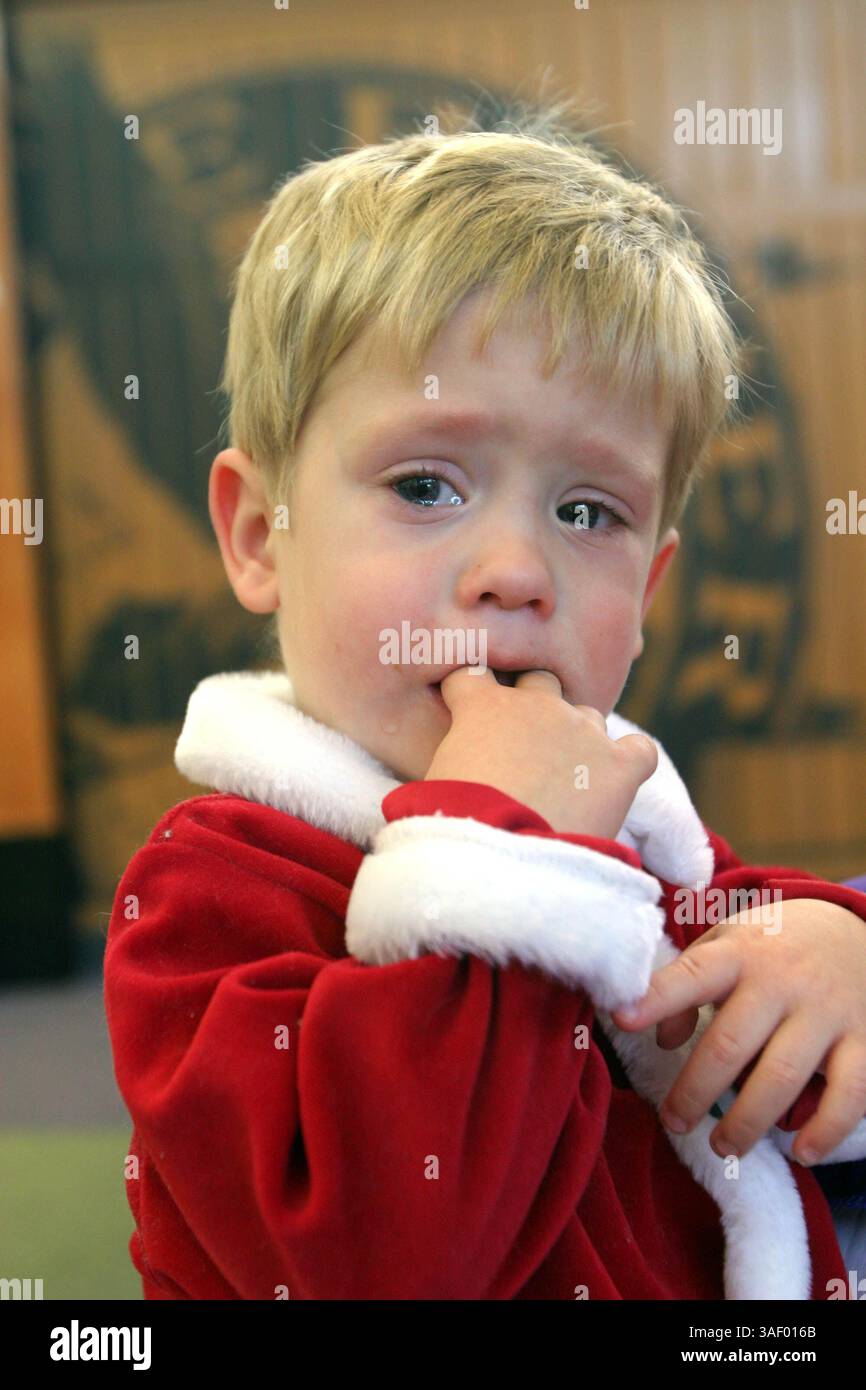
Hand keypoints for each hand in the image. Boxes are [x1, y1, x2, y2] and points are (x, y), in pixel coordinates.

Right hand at [425, 666, 657, 838]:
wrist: (502, 859)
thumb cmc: (455, 824)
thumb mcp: (436, 779)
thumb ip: (453, 754)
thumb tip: (457, 765)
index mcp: (484, 705)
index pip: (474, 674)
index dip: (471, 692)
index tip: (470, 711)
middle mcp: (538, 705)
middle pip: (541, 681)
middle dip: (534, 707)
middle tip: (525, 750)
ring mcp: (584, 731)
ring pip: (589, 717)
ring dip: (578, 740)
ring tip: (566, 783)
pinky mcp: (621, 766)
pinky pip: (639, 749)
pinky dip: (629, 762)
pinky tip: (615, 784)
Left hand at [611, 898, 865, 1165]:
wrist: (852, 929)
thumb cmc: (772, 946)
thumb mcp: (726, 945)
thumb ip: (688, 985)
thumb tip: (661, 1040)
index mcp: (740, 954)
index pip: (692, 974)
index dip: (656, 997)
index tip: (621, 1017)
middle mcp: (782, 981)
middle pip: (730, 1044)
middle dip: (695, 1091)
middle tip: (673, 1122)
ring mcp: (826, 1012)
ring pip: (782, 1076)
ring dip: (747, 1121)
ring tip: (723, 1145)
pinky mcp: (864, 1041)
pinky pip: (848, 1093)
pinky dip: (826, 1129)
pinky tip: (801, 1153)